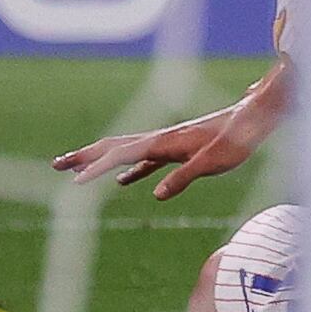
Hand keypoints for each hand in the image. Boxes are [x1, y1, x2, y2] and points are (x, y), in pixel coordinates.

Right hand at [53, 89, 271, 200]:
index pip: (122, 154)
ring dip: (101, 162)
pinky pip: (146, 161)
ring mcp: (168, 143)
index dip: (98, 168)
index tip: (76, 182)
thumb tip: (156, 195)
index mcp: (164, 141)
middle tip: (55, 165)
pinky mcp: (180, 150)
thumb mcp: (213, 162)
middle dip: (84, 156)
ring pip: (126, 152)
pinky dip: (130, 170)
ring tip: (78, 173)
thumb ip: (185, 177)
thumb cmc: (238, 138)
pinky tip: (124, 183)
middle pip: (113, 146)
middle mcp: (160, 138)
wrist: (255, 117)